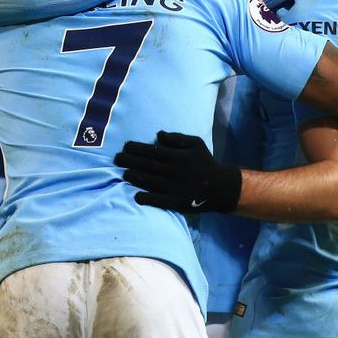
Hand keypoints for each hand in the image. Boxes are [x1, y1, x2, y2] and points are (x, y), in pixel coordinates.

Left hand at [114, 131, 241, 213]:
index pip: (152, 151)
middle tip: (116, 159)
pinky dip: (146, 198)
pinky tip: (136, 195)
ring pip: (149, 181)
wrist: (220, 186)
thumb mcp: (196, 143)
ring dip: (134, 177)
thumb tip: (158, 134)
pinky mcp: (176, 202)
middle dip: (129, 161)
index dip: (136, 148)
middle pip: (147, 165)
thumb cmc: (205, 162)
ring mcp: (175, 187)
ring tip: (123, 173)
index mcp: (178, 156)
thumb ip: (177, 138)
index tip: (125, 146)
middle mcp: (174, 171)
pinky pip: (158, 200)